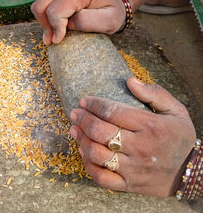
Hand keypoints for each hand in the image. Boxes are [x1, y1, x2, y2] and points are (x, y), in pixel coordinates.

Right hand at [31, 0, 125, 45]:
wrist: (114, 5)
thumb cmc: (112, 14)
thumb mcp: (108, 22)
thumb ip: (88, 22)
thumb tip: (68, 25)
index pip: (55, 11)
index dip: (55, 28)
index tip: (59, 40)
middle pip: (41, 6)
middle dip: (46, 25)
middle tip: (54, 39)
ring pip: (38, 6)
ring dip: (43, 23)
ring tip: (54, 34)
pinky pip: (42, 6)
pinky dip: (45, 20)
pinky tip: (55, 28)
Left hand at [69, 77, 195, 196]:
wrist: (190, 173)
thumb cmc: (180, 138)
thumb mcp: (176, 111)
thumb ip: (154, 93)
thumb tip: (130, 81)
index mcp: (150, 127)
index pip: (112, 111)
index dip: (94, 104)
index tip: (84, 100)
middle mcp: (140, 148)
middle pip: (100, 131)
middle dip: (82, 119)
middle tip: (75, 113)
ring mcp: (132, 169)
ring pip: (96, 154)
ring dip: (80, 139)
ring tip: (74, 129)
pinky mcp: (128, 184)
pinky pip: (101, 177)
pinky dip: (88, 165)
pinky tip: (83, 152)